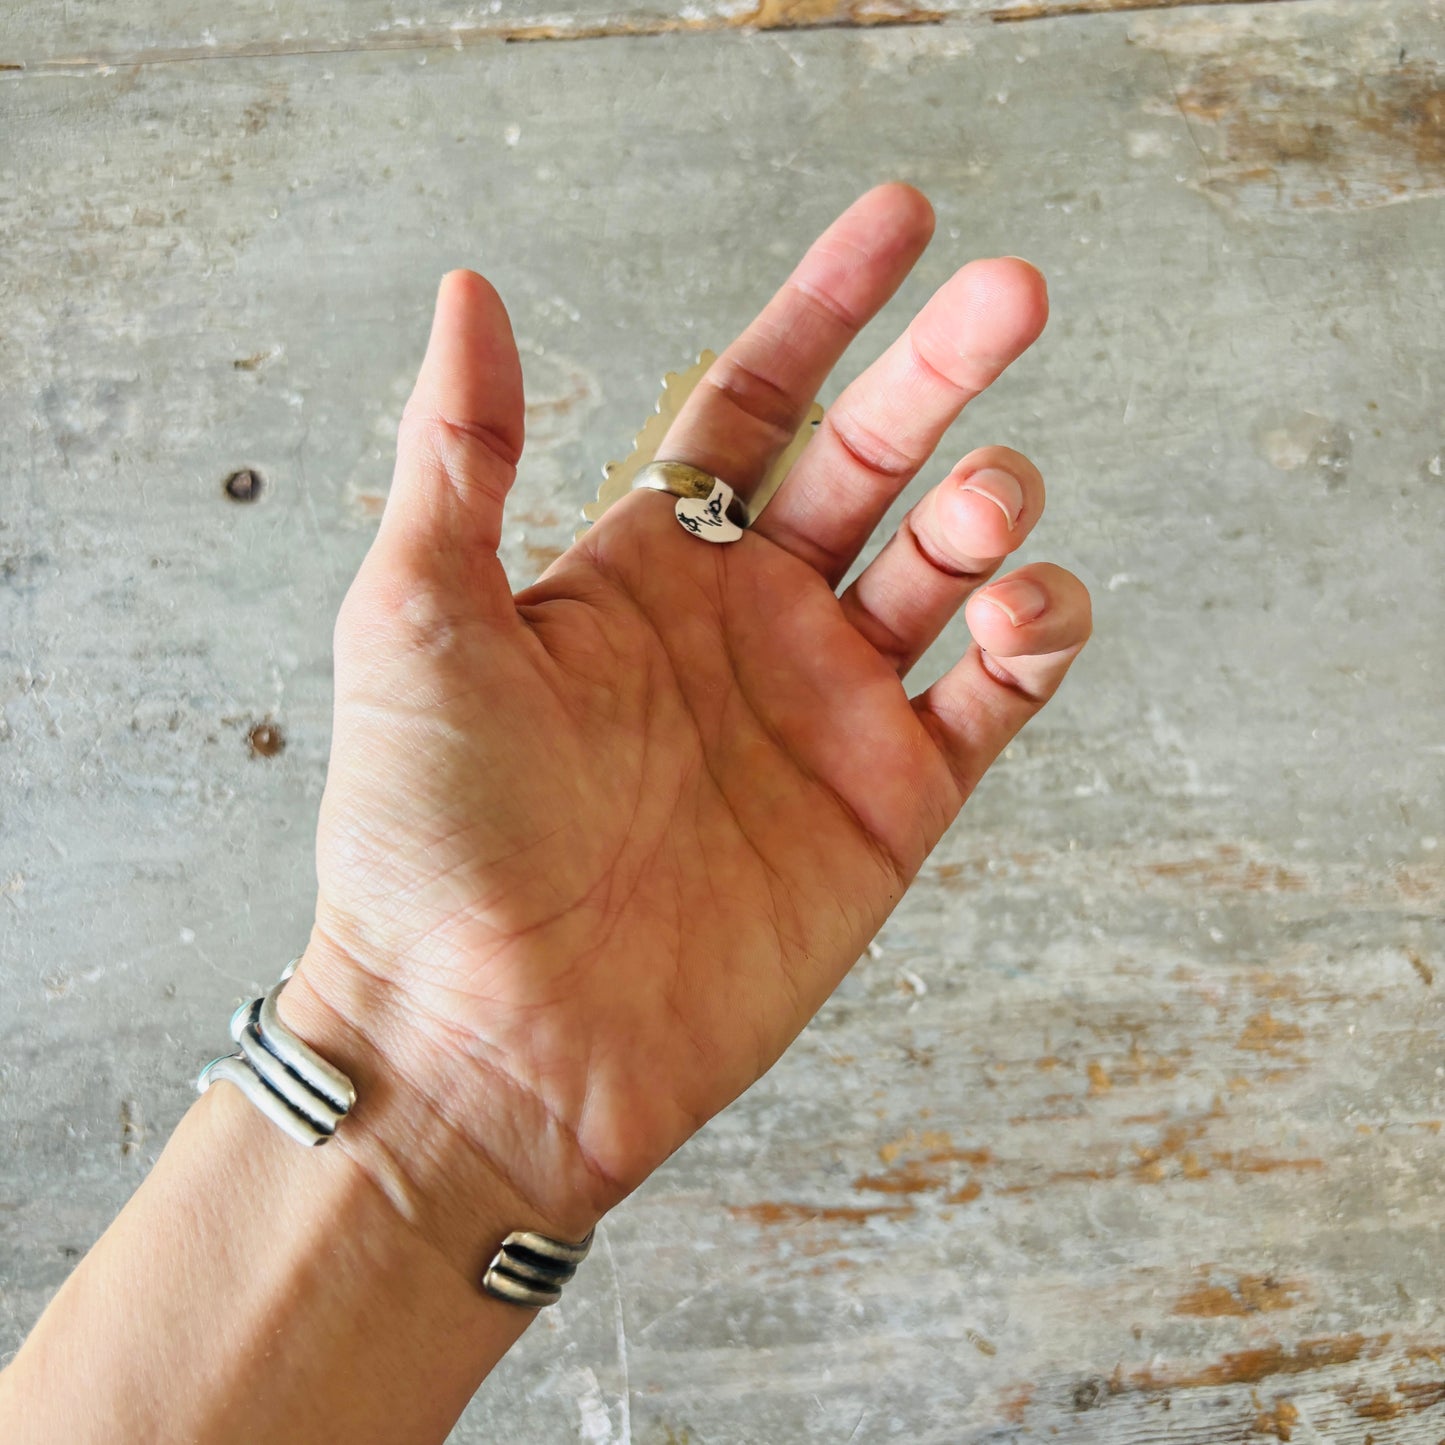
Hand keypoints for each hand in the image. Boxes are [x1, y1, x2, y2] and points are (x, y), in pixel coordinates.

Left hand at [288, 185, 1090, 1260]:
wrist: (490, 1041)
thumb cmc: (428, 838)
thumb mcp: (414, 619)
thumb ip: (460, 453)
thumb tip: (469, 292)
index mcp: (646, 568)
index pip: (758, 402)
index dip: (831, 305)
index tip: (906, 220)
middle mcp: (746, 627)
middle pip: (874, 463)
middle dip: (946, 371)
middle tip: (1016, 291)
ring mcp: (825, 715)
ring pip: (949, 571)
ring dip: (988, 512)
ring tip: (983, 506)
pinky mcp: (889, 809)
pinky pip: (995, 699)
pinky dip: (1035, 638)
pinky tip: (1020, 611)